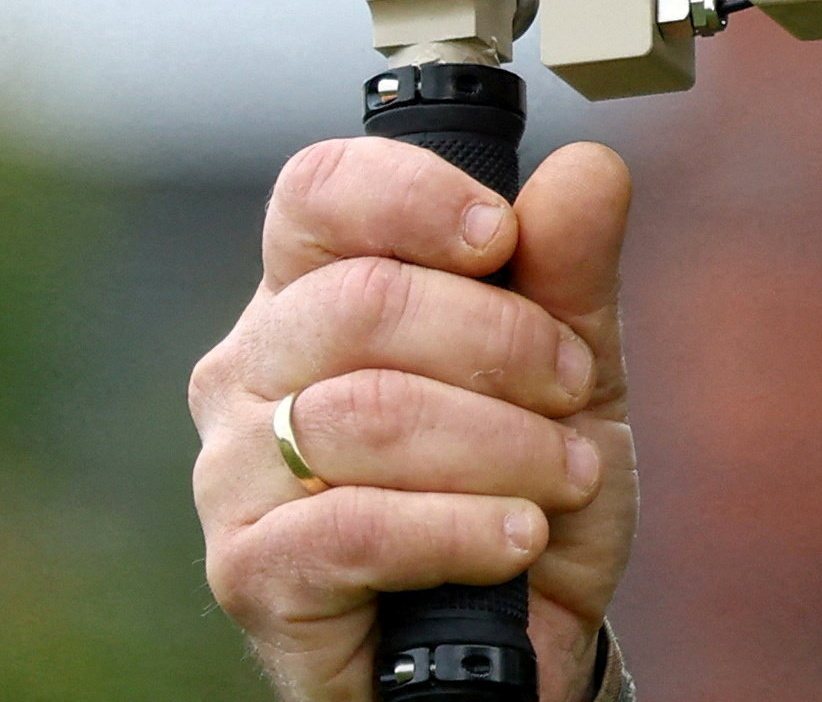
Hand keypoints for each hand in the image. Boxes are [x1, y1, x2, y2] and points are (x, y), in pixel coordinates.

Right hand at [189, 133, 635, 701]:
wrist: (520, 651)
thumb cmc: (522, 492)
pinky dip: (462, 529)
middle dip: (501, 343)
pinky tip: (517, 539)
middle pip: (362, 301)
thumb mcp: (573, 376)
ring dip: (501, 447)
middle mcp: (250, 367)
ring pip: (368, 414)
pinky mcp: (250, 570)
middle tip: (572, 389)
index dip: (411, 198)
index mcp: (309, 291)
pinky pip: (357, 525)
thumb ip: (570, 272)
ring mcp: (234, 471)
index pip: (318, 192)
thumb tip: (587, 168)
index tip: (500, 236)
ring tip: (563, 480)